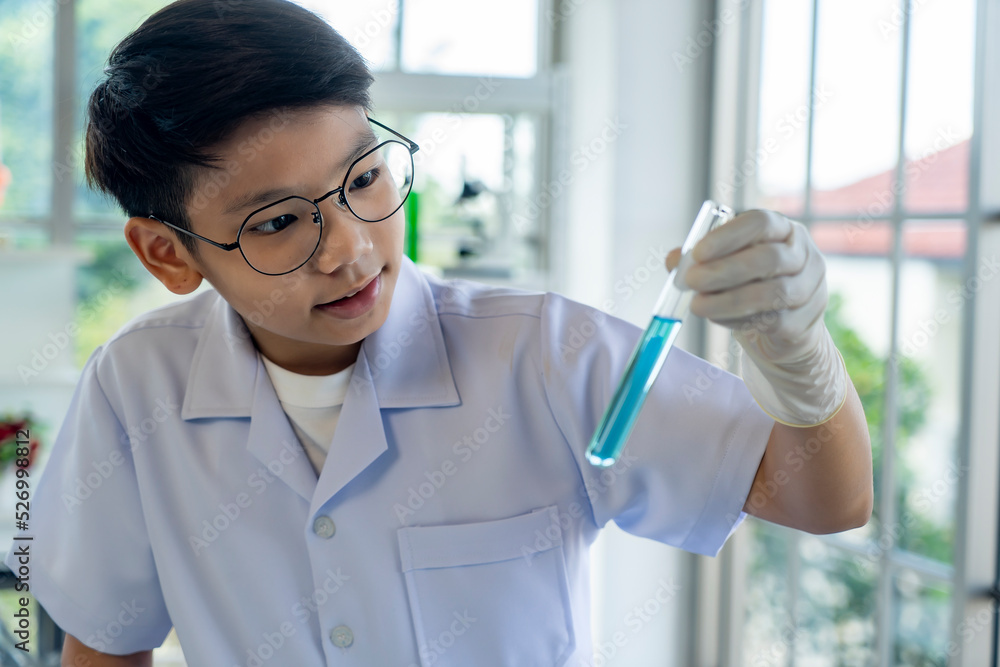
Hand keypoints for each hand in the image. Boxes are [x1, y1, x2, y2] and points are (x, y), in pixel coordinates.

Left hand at [666, 209, 846, 425]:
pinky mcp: (803, 322)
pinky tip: (718, 317)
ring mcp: (809, 290)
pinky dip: (738, 320)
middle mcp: (803, 255)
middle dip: (724, 271)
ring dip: (727, 301)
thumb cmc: (752, 284)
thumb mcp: (729, 263)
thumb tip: (674, 261)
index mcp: (783, 230)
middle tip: (692, 281)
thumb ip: (701, 259)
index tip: (697, 253)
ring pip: (771, 293)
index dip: (728, 236)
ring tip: (697, 305)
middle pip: (768, 258)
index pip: (761, 223)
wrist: (784, 326)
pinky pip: (770, 321)